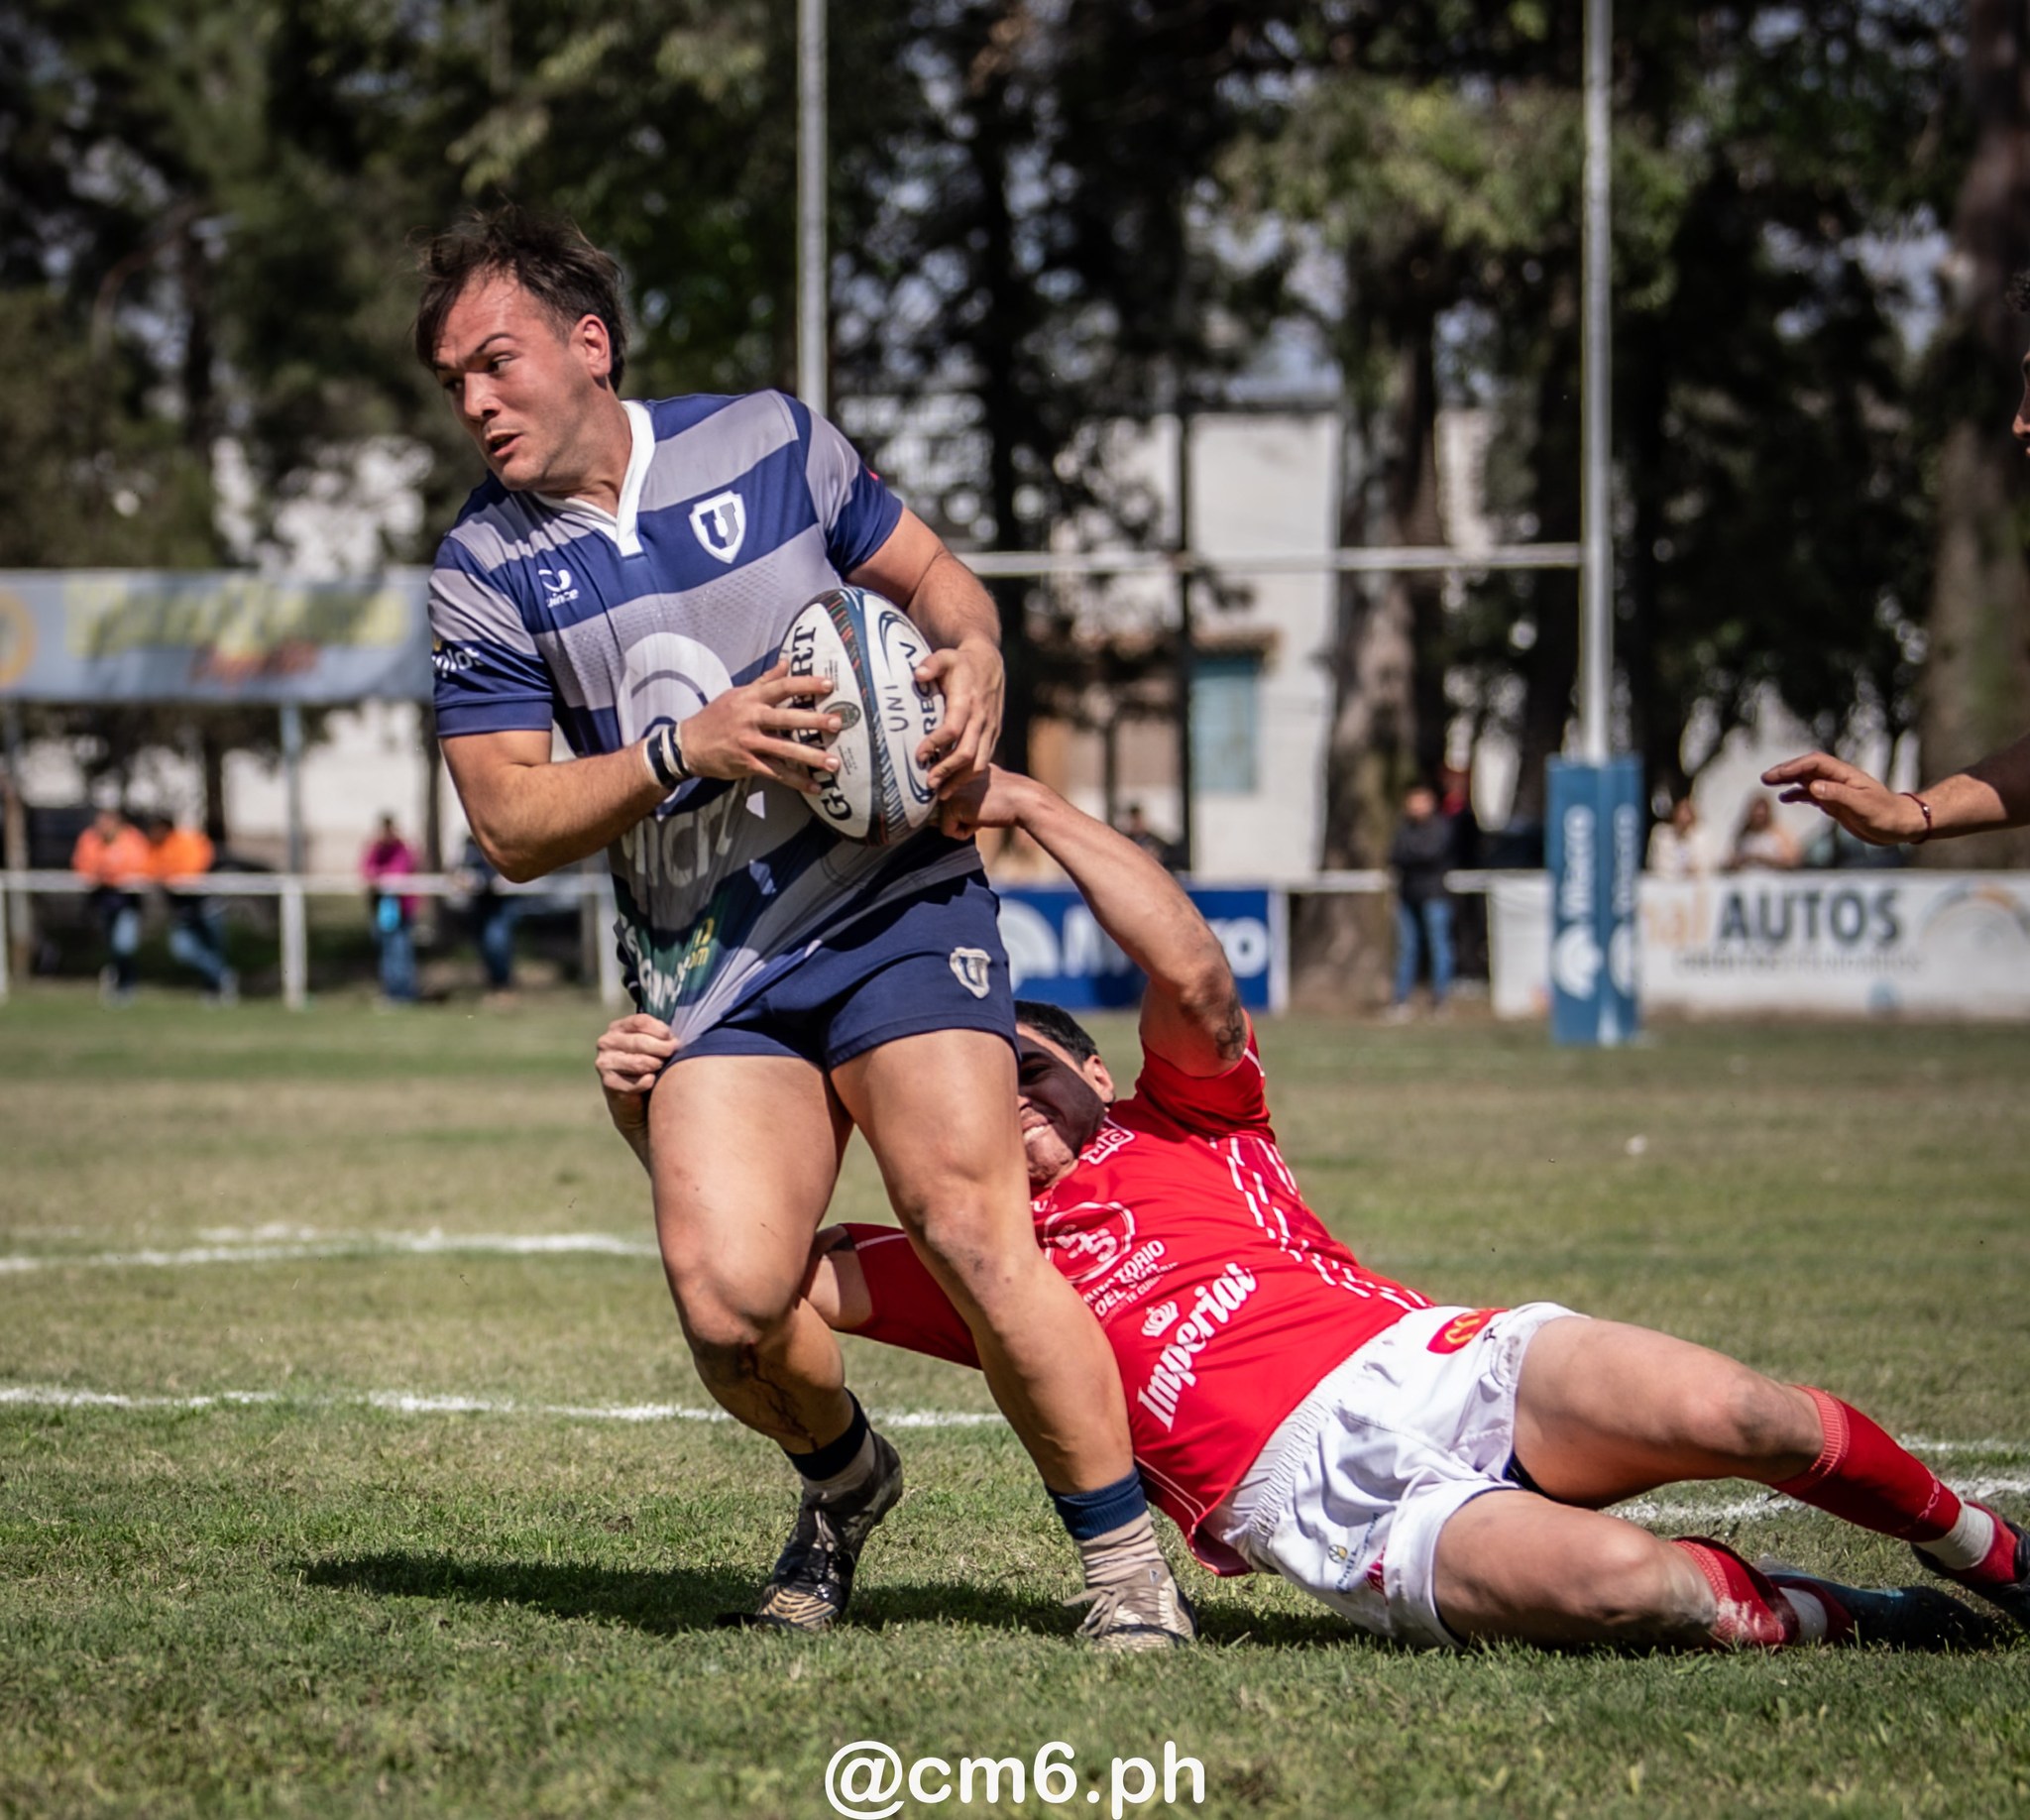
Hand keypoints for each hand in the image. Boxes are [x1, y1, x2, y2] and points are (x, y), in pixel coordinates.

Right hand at [596, 1012, 675, 1097]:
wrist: (630, 1093)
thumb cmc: (645, 1061)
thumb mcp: (650, 1043)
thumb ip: (659, 1036)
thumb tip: (674, 1041)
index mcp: (618, 1027)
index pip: (640, 1022)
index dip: (660, 1030)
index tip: (672, 1039)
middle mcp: (607, 1042)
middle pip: (640, 1042)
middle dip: (662, 1048)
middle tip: (673, 1053)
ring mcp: (606, 1062)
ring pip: (638, 1063)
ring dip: (655, 1065)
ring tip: (661, 1067)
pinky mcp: (609, 1082)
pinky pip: (635, 1083)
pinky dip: (648, 1082)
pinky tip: (651, 1081)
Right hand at [676, 663, 842, 793]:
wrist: (689, 744)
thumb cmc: (717, 716)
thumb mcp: (737, 694)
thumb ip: (765, 681)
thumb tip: (787, 662)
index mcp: (751, 698)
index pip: (782, 687)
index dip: (806, 684)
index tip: (828, 685)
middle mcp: (751, 718)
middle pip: (787, 717)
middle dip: (813, 720)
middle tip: (837, 723)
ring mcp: (750, 742)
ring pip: (785, 749)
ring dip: (811, 756)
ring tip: (834, 762)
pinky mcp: (748, 763)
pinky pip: (777, 773)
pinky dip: (797, 780)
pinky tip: (816, 787)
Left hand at [914, 634, 1003, 796]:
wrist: (990, 662)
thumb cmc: (961, 662)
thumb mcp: (945, 657)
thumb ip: (931, 664)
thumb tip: (918, 674)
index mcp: (968, 701)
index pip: (952, 729)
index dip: (935, 744)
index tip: (919, 756)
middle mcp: (981, 718)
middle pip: (967, 753)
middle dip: (948, 771)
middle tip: (929, 785)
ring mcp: (990, 728)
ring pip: (979, 762)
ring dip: (960, 780)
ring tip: (941, 793)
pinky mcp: (994, 734)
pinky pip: (984, 759)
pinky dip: (969, 774)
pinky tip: (954, 782)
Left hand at [935, 764, 1029, 839]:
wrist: (1023, 800)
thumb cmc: (1010, 796)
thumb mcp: (983, 783)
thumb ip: (966, 787)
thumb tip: (951, 804)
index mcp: (957, 765)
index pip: (946, 795)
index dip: (963, 806)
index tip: (981, 801)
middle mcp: (948, 775)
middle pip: (941, 809)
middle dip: (961, 815)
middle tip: (983, 807)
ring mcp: (947, 789)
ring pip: (944, 820)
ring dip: (963, 823)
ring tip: (982, 811)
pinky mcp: (951, 806)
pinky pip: (947, 831)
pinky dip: (964, 833)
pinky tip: (980, 819)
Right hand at [1760, 753, 1922, 845]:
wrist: (1901, 825)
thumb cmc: (1886, 814)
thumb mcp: (1862, 805)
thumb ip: (1837, 795)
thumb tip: (1812, 787)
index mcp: (1845, 775)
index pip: (1815, 763)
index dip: (1794, 766)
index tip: (1777, 775)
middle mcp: (1838, 780)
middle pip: (1807, 769)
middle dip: (1786, 771)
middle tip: (1765, 778)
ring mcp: (1836, 791)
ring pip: (1807, 780)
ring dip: (1788, 780)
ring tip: (1769, 784)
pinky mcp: (1836, 804)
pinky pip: (1811, 795)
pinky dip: (1797, 794)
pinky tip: (1785, 798)